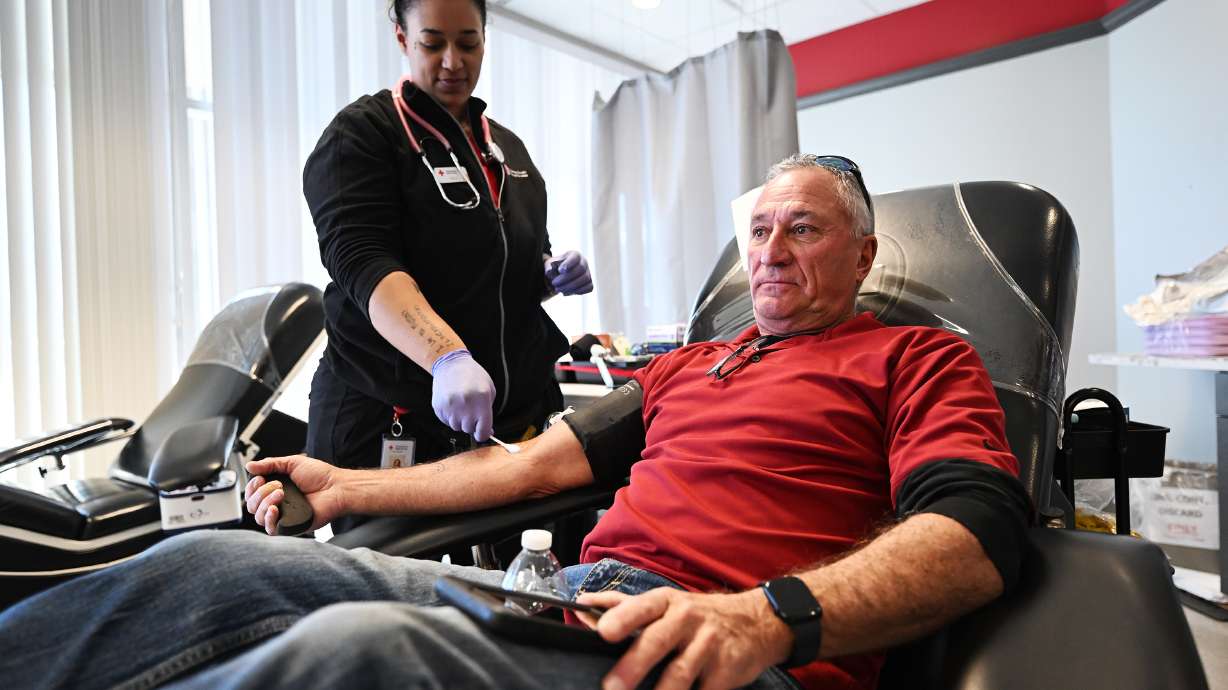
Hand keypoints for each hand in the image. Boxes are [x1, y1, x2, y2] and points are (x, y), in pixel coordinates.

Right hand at [244, 455, 345, 534]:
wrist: (337, 487)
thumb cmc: (320, 476)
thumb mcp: (292, 463)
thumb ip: (270, 464)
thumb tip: (249, 466)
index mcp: (275, 489)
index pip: (252, 494)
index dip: (251, 487)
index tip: (260, 478)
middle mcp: (277, 503)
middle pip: (252, 506)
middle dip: (259, 493)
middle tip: (276, 485)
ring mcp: (283, 516)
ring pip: (259, 517)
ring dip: (265, 503)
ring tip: (280, 493)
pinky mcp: (290, 526)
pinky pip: (271, 529)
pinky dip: (269, 519)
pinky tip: (275, 509)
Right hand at [431, 348, 495, 441]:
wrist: (451, 364)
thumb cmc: (473, 376)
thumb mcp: (489, 390)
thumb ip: (489, 412)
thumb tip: (487, 431)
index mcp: (481, 402)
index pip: (483, 431)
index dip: (484, 434)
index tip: (483, 433)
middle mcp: (465, 407)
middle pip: (469, 430)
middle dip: (472, 423)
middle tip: (471, 410)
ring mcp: (450, 408)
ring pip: (456, 427)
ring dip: (460, 420)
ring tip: (461, 404)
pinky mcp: (439, 408)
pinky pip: (446, 421)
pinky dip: (450, 416)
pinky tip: (453, 403)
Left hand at [544, 250, 592, 294]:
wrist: (558, 276)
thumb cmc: (554, 268)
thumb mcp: (549, 265)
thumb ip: (549, 267)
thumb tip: (549, 271)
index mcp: (575, 254)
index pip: (575, 257)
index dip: (569, 264)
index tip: (560, 270)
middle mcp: (584, 262)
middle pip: (581, 269)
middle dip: (566, 278)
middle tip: (554, 283)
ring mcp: (588, 273)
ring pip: (585, 279)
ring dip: (570, 286)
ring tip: (558, 289)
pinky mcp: (589, 283)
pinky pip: (588, 288)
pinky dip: (577, 291)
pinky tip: (565, 292)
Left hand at [576, 588, 791, 689]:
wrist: (758, 623)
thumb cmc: (698, 616)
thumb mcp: (665, 603)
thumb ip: (623, 606)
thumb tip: (582, 605)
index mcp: (666, 602)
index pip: (641, 607)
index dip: (622, 618)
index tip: (604, 631)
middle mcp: (687, 620)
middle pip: (657, 641)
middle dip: (634, 665)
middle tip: (612, 687)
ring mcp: (708, 645)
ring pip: (679, 673)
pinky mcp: (725, 671)